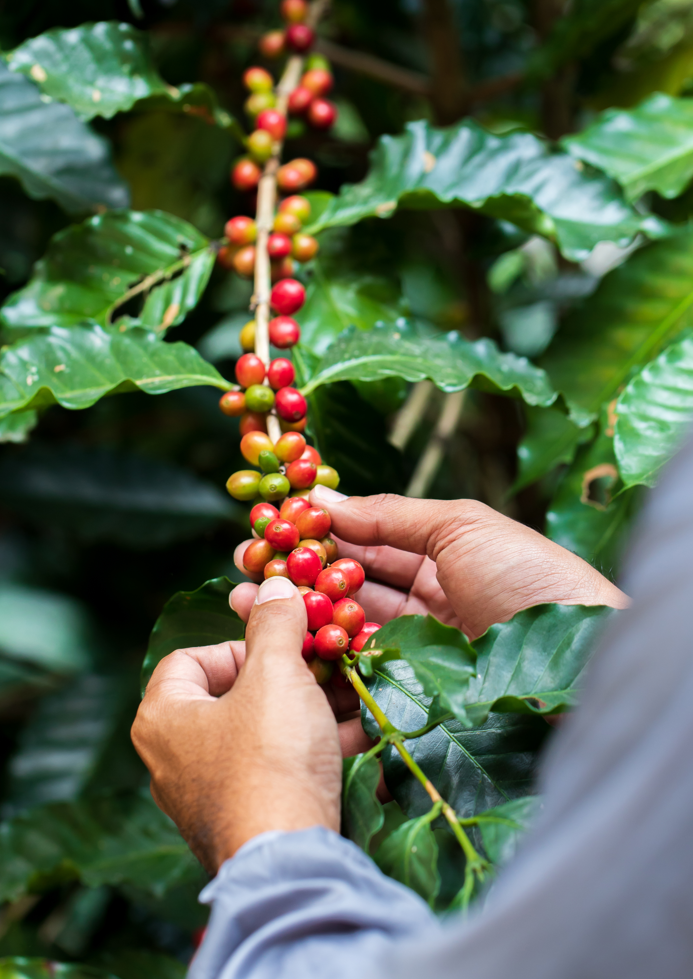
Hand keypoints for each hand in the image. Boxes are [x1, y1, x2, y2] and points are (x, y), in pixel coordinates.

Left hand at [131, 576, 341, 873]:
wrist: (289, 861)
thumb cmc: (269, 757)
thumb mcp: (276, 675)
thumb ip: (274, 624)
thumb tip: (272, 583)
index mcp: (164, 718)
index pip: (191, 658)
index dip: (240, 642)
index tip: (282, 646)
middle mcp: (176, 757)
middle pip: (236, 694)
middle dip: (291, 675)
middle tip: (328, 665)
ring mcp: (211, 793)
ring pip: (266, 732)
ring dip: (313, 710)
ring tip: (357, 694)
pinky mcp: (248, 817)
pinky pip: (281, 768)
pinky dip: (317, 749)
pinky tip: (363, 734)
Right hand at [232, 487, 628, 640]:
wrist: (579, 655)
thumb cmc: (528, 576)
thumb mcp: (461, 524)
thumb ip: (389, 514)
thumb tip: (324, 499)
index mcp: (443, 555)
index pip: (368, 543)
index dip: (321, 535)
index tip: (272, 531)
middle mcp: (429, 603)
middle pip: (351, 589)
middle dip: (298, 580)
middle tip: (247, 573)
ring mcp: (424, 652)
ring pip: (351, 633)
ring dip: (301, 621)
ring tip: (251, 609)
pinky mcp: (420, 696)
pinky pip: (367, 679)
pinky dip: (328, 666)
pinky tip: (290, 653)